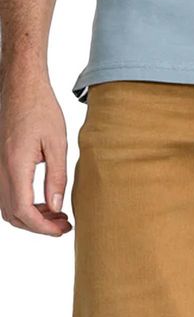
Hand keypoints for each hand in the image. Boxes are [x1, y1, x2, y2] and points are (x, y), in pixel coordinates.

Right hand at [0, 73, 71, 234]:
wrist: (21, 87)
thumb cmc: (41, 110)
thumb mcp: (57, 145)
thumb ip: (56, 178)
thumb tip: (57, 208)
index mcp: (15, 166)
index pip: (24, 211)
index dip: (44, 227)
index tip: (63, 229)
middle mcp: (0, 169)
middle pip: (13, 214)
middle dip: (39, 226)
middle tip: (64, 225)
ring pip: (8, 207)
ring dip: (31, 217)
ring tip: (57, 215)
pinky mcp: (1, 163)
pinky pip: (7, 194)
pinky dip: (24, 205)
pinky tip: (45, 202)